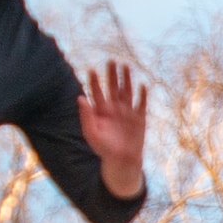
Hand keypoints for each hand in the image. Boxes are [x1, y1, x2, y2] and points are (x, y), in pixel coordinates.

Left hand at [79, 60, 146, 198]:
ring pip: (127, 91)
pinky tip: (142, 86)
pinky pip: (141, 104)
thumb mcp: (92, 133)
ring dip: (126, 79)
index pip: (97, 92)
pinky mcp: (140, 118)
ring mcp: (127, 112)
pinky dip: (142, 95)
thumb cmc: (104, 149)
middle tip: (111, 61)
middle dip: (112, 74)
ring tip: (126, 66)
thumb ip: (86, 116)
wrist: (122, 161)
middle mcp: (114, 108)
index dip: (95, 81)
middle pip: (113, 87)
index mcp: (101, 111)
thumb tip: (80, 98)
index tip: (92, 70)